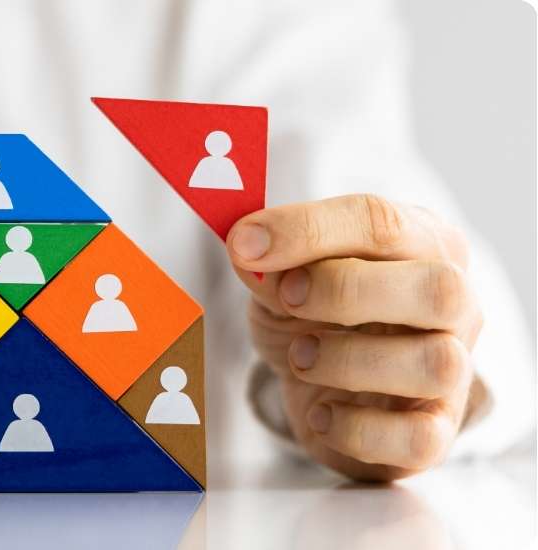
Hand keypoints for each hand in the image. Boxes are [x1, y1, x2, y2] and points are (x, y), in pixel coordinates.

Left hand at [226, 194, 482, 480]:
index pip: (381, 222)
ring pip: (437, 364)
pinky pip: (417, 439)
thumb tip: (251, 248)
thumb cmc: (311, 317)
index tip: (245, 244)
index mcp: (421, 243)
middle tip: (288, 298)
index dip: (308, 230)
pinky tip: (322, 412)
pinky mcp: (435, 433)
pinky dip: (356, 429)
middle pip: (441, 288)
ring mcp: (453, 371)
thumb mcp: (281, 279)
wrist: (318, 387)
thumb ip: (272, 263)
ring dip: (350, 360)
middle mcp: (453, 304)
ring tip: (301, 357)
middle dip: (349, 291)